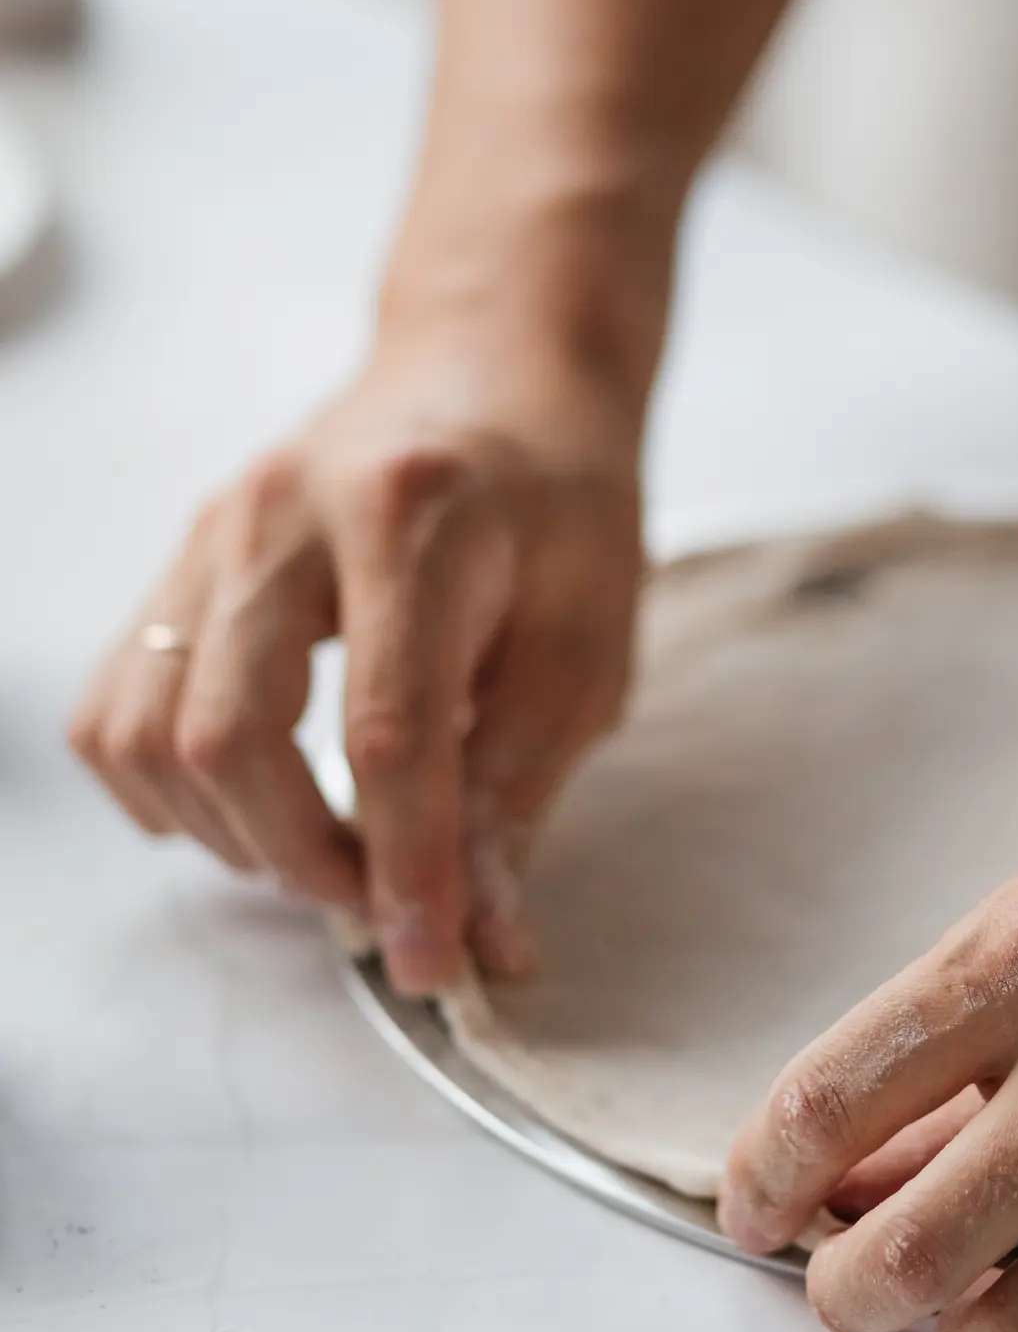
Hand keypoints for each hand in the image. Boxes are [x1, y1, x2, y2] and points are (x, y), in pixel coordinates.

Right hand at [70, 332, 641, 993]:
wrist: (494, 369)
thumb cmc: (560, 502)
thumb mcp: (584, 644)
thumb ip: (519, 789)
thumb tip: (480, 938)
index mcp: (414, 518)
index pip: (389, 734)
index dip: (407, 870)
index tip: (433, 962)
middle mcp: (285, 514)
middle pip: (234, 738)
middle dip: (304, 861)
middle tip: (386, 904)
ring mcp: (213, 531)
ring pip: (151, 732)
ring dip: (232, 834)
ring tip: (328, 849)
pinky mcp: (181, 558)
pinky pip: (118, 705)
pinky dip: (167, 786)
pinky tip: (253, 800)